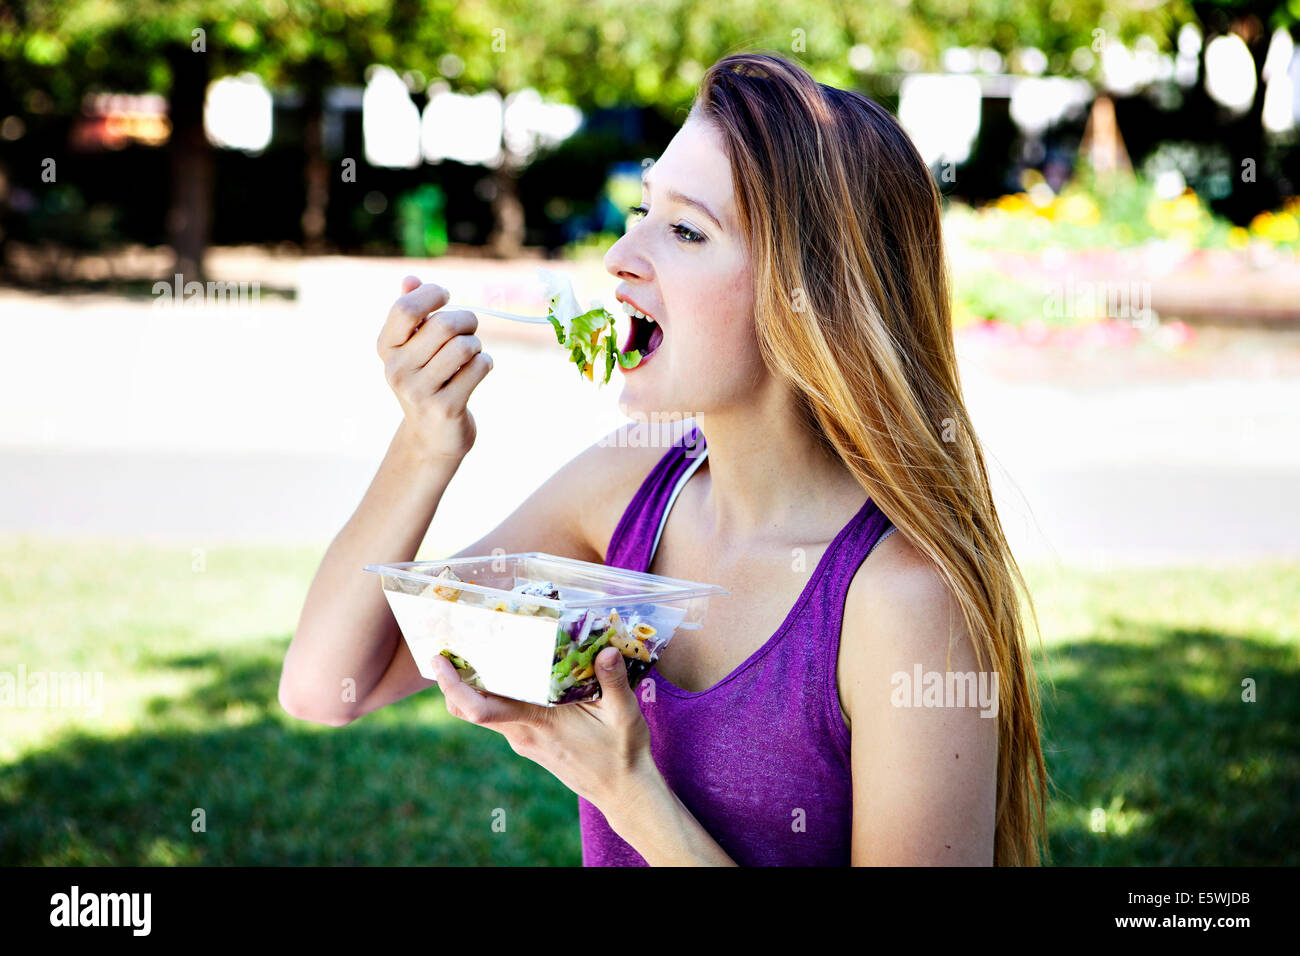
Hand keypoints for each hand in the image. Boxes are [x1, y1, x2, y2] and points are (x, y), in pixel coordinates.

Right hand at [377, 275, 493, 462]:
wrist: (432, 435)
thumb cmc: (427, 379)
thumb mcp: (412, 347)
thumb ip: (412, 313)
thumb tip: (411, 279)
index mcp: (386, 347)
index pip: (405, 308)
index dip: (431, 294)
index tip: (445, 297)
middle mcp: (397, 369)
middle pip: (442, 325)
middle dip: (466, 320)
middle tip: (470, 327)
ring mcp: (419, 391)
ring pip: (464, 347)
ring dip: (476, 344)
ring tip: (472, 352)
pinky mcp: (445, 407)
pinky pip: (477, 368)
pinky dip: (485, 364)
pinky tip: (478, 370)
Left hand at [430, 647, 654, 810]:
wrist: (623, 792)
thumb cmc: (623, 753)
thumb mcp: (624, 713)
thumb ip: (613, 680)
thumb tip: (606, 649)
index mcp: (538, 722)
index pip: (480, 708)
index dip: (452, 686)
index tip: (439, 662)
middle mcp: (523, 734)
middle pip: (469, 710)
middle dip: (452, 681)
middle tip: (446, 648)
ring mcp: (525, 742)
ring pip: (485, 714)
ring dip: (473, 688)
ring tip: (475, 654)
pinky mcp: (531, 745)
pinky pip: (502, 718)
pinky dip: (495, 698)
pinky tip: (511, 677)